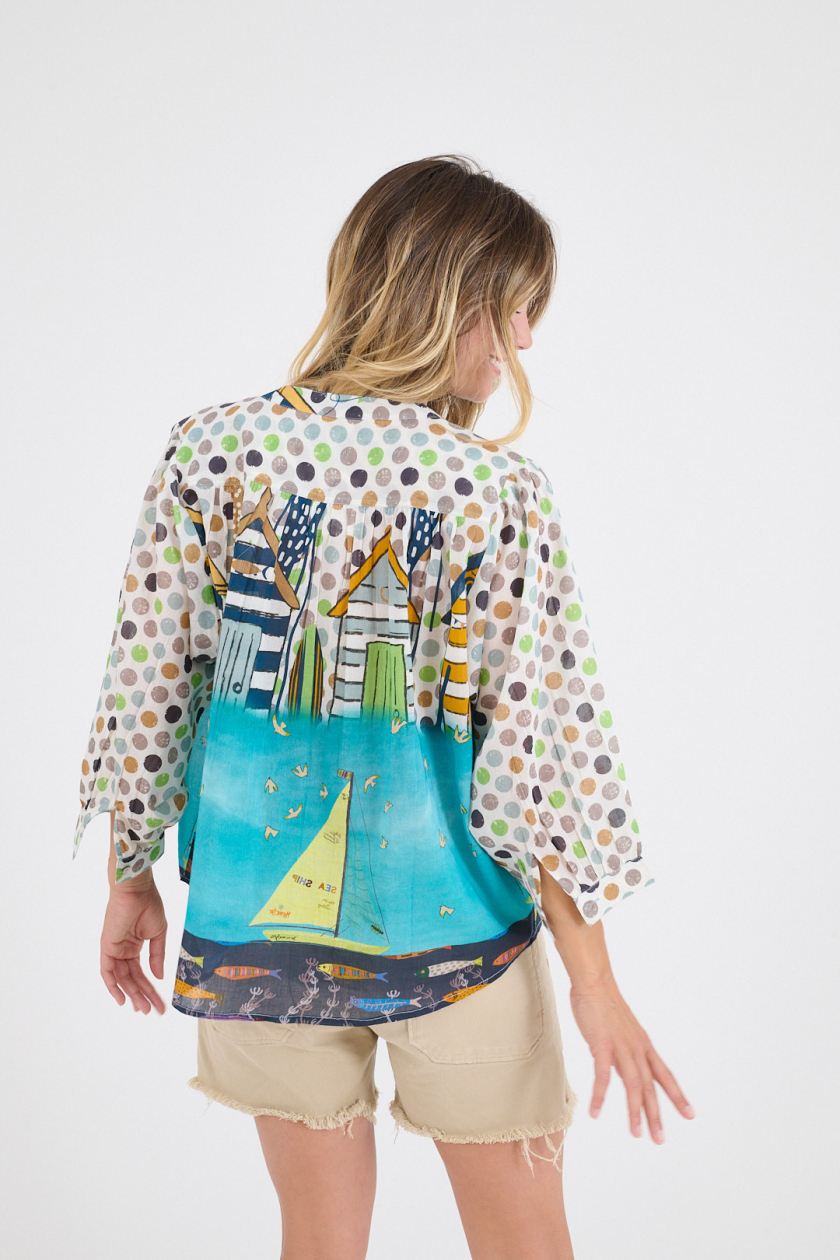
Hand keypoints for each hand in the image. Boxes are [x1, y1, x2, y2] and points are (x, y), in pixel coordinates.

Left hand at [100, 880, 167, 1014]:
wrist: (137, 890)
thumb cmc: (149, 905)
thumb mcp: (159, 933)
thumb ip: (157, 956)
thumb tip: (159, 976)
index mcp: (135, 946)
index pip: (142, 973)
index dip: (152, 989)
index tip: (162, 1003)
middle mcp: (124, 951)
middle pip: (133, 980)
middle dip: (143, 996)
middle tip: (153, 1011)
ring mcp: (115, 950)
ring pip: (122, 979)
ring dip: (132, 994)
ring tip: (143, 1008)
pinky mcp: (107, 947)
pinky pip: (107, 972)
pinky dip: (112, 986)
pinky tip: (122, 999)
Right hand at [569, 977, 694, 1143]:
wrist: (595, 983)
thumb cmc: (605, 1005)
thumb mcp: (623, 1031)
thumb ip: (625, 1051)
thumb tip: (623, 1069)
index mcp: (643, 1046)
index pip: (665, 1075)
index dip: (677, 1096)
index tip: (690, 1115)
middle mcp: (637, 1049)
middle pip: (650, 1087)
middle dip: (656, 1115)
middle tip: (659, 1139)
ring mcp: (621, 1047)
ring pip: (633, 1085)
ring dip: (635, 1112)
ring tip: (636, 1133)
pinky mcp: (602, 1045)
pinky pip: (603, 1076)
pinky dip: (600, 1096)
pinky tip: (595, 1112)